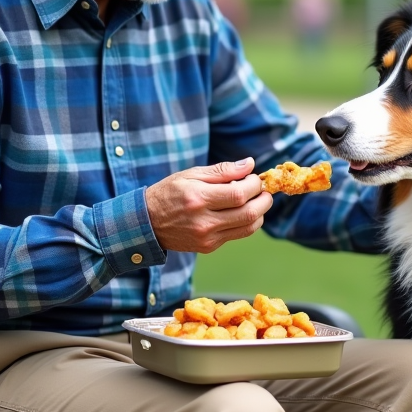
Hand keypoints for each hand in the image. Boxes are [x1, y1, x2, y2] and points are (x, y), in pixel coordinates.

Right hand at [145, 158, 272, 253]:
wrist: (147, 224)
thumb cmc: (169, 193)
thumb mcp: (190, 174)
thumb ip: (222, 170)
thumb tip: (250, 165)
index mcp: (198, 199)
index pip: (239, 194)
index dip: (254, 185)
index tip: (253, 178)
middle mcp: (204, 221)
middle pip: (249, 213)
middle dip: (264, 200)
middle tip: (263, 190)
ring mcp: (207, 237)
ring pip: (249, 227)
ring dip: (260, 212)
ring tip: (256, 200)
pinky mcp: (209, 247)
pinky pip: (238, 234)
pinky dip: (247, 222)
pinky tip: (242, 211)